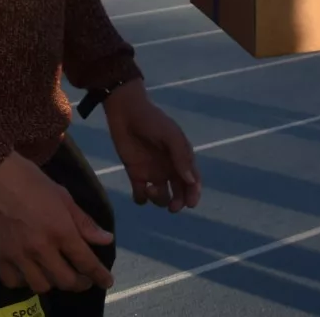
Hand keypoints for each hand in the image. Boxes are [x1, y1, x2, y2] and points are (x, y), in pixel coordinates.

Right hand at [0, 152, 114, 294]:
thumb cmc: (28, 179)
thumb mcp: (61, 195)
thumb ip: (84, 221)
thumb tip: (106, 240)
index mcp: (60, 229)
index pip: (85, 261)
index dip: (99, 275)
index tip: (107, 282)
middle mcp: (41, 247)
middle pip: (65, 280)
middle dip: (79, 283)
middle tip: (82, 278)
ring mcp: (17, 255)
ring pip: (41, 286)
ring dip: (52, 282)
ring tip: (54, 273)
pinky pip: (13, 282)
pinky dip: (24, 281)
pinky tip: (28, 271)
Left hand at [104, 81, 200, 211]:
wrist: (126, 112)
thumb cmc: (152, 121)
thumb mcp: (170, 135)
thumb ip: (181, 157)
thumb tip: (191, 181)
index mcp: (181, 159)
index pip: (192, 181)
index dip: (194, 194)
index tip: (190, 204)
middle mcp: (169, 168)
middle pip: (179, 193)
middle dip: (178, 203)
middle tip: (172, 207)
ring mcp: (153, 173)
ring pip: (161, 197)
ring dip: (158, 199)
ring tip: (150, 189)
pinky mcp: (136, 174)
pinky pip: (140, 195)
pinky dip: (141, 199)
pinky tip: (140, 191)